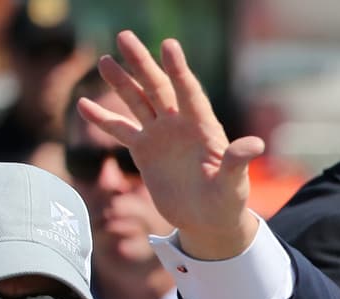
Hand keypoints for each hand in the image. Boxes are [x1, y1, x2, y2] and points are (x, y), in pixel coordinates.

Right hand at [77, 30, 265, 259]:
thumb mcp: (234, 184)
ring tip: (105, 60)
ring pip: (138, 102)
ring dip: (121, 82)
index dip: (179, 70)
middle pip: (158, 88)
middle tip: (125, 36)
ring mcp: (160, 136)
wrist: (208, 221)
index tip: (169, 45)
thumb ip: (238, 162)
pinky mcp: (144, 151)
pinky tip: (83, 104)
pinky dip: (102, 119)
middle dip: (142, 64)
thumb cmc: (228, 202)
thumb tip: (256, 144)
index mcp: (204, 127)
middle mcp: (180, 125)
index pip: (189, 93)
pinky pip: (120, 130)